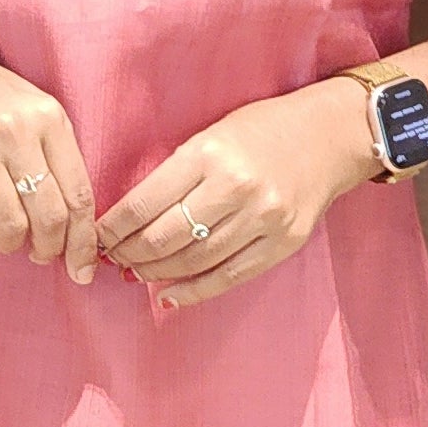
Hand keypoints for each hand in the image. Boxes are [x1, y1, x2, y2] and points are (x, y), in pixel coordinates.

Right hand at [0, 24, 98, 281]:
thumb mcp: (28, 110)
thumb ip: (53, 157)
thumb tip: (74, 229)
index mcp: (47, 116)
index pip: (79, 194)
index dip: (83, 241)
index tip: (82, 268)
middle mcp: (14, 129)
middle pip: (49, 217)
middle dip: (48, 250)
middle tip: (39, 255)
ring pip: (9, 226)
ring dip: (9, 243)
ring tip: (3, 234)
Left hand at [96, 78, 371, 310]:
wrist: (330, 136)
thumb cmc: (262, 130)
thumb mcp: (212, 135)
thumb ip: (175, 172)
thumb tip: (129, 219)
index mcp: (208, 154)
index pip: (144, 203)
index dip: (112, 228)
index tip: (97, 237)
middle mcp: (235, 187)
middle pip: (165, 237)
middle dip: (129, 253)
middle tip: (113, 258)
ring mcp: (262, 219)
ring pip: (193, 261)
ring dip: (156, 273)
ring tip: (137, 273)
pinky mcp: (283, 243)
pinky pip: (229, 277)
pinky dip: (193, 291)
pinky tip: (169, 296)